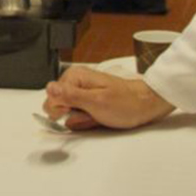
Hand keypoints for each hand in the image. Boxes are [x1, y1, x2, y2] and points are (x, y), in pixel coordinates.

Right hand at [41, 66, 174, 130]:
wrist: (146, 105)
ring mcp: (81, 90)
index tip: (82, 111)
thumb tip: (49, 88)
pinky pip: (79, 114)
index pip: (50, 99)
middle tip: (93, 113)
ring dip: (82, 118)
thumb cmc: (126, 104)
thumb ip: (71, 96)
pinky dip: (88, 118)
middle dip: (74, 115)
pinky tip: (99, 116)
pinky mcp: (87, 99)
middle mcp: (75, 81)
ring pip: (69, 112)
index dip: (64, 111)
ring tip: (99, 115)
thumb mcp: (97, 102)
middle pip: (58, 106)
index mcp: (74, 77)